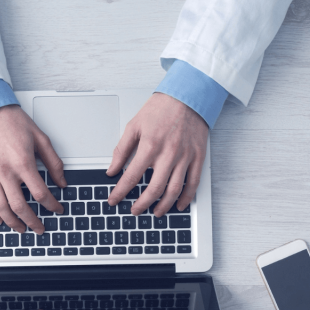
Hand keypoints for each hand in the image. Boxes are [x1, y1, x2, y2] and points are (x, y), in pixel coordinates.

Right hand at [0, 105, 67, 234]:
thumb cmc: (12, 121)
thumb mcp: (40, 138)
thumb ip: (53, 162)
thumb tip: (62, 182)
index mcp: (23, 162)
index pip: (41, 193)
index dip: (52, 205)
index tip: (57, 209)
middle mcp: (5, 171)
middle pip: (20, 206)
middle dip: (32, 221)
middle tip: (39, 228)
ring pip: (0, 207)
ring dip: (12, 222)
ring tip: (21, 228)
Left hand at [106, 93, 207, 216]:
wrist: (188, 96)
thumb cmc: (161, 109)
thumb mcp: (134, 125)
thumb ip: (121, 150)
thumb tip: (112, 169)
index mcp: (150, 146)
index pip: (131, 177)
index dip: (120, 192)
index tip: (114, 200)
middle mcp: (168, 154)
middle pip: (154, 189)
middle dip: (142, 204)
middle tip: (134, 211)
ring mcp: (185, 157)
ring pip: (174, 190)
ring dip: (164, 206)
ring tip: (155, 213)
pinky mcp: (197, 157)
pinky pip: (193, 183)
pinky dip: (186, 198)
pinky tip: (178, 205)